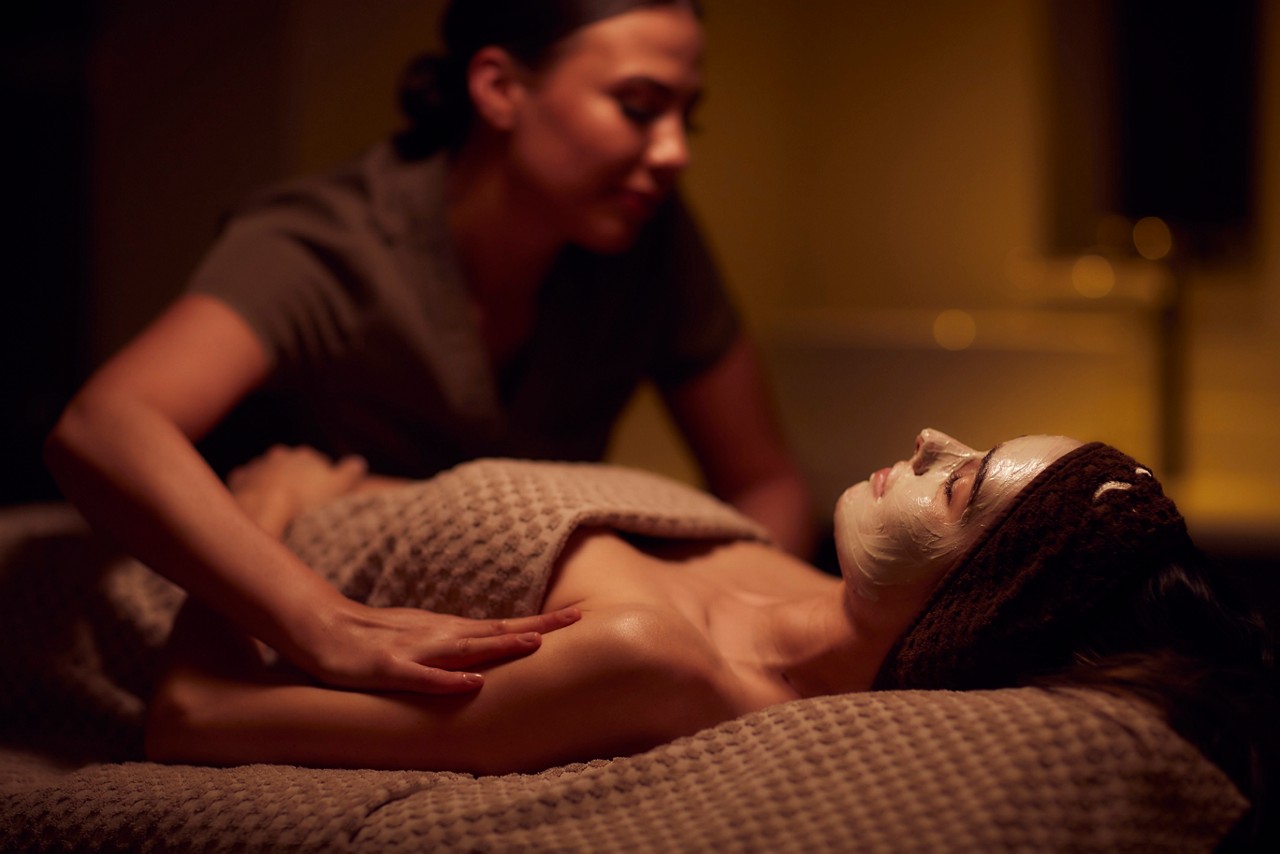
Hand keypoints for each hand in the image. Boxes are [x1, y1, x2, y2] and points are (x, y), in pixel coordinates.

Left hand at [228, 445, 366, 533]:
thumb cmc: (306, 498)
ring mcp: (258, 466)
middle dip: (294, 475)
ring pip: (267, 471)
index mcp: (305, 456)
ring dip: (271, 481)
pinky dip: (251, 488)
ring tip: (276, 501)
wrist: (265, 506)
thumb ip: (350, 472)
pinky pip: (246, 481)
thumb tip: (360, 462)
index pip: (315, 461)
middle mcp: (280, 455)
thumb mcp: (338, 486)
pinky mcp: (240, 479)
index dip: (319, 476)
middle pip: (290, 464)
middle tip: (299, 497)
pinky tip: (255, 501)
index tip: (320, 492)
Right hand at [294, 599, 583, 693]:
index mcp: (449, 630)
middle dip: (536, 626)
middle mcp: (439, 635)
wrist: (322, 628)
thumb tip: (488, 646)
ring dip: (501, 645)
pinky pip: (423, 677)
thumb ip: (454, 642)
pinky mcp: (389, 668)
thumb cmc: (375, 636)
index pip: (501, 625)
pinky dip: (449, 679)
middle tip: (575, 620)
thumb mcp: (422, 636)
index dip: (539, 622)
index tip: (576, 616)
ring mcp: (415, 650)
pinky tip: (473, 683)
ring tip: (535, 643)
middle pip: (495, 630)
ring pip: (466, 648)